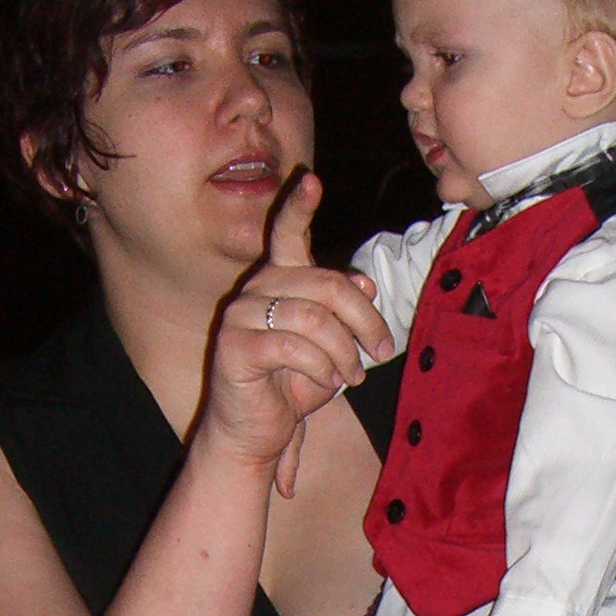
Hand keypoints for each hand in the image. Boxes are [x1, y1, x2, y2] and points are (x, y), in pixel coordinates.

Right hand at [206, 171, 393, 497]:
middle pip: (325, 284)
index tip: (311, 180)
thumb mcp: (329, 348)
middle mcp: (255, 290)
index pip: (286, 234)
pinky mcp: (234, 347)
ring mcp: (240, 316)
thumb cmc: (291, 389)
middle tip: (381, 350)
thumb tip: (364, 285)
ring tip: (355, 375)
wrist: (255, 434)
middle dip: (363, 319)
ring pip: (313, 317)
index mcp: (278, 281)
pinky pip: (291, 346)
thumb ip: (342, 316)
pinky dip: (321, 366)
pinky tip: (328, 382)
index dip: (298, 206)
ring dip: (344, 350)